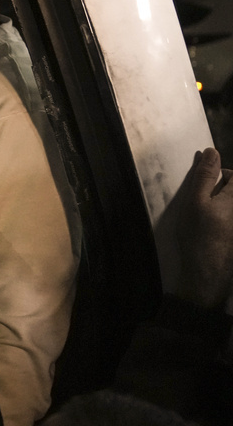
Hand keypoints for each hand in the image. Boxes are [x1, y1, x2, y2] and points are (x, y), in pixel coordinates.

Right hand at [175, 147, 232, 308]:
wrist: (209, 274)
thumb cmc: (199, 235)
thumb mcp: (195, 202)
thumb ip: (204, 176)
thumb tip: (211, 151)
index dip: (219, 176)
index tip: (204, 188)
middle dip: (222, 192)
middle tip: (204, 205)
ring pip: (230, 208)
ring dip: (222, 209)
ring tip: (209, 221)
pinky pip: (229, 222)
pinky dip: (224, 223)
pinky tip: (215, 234)